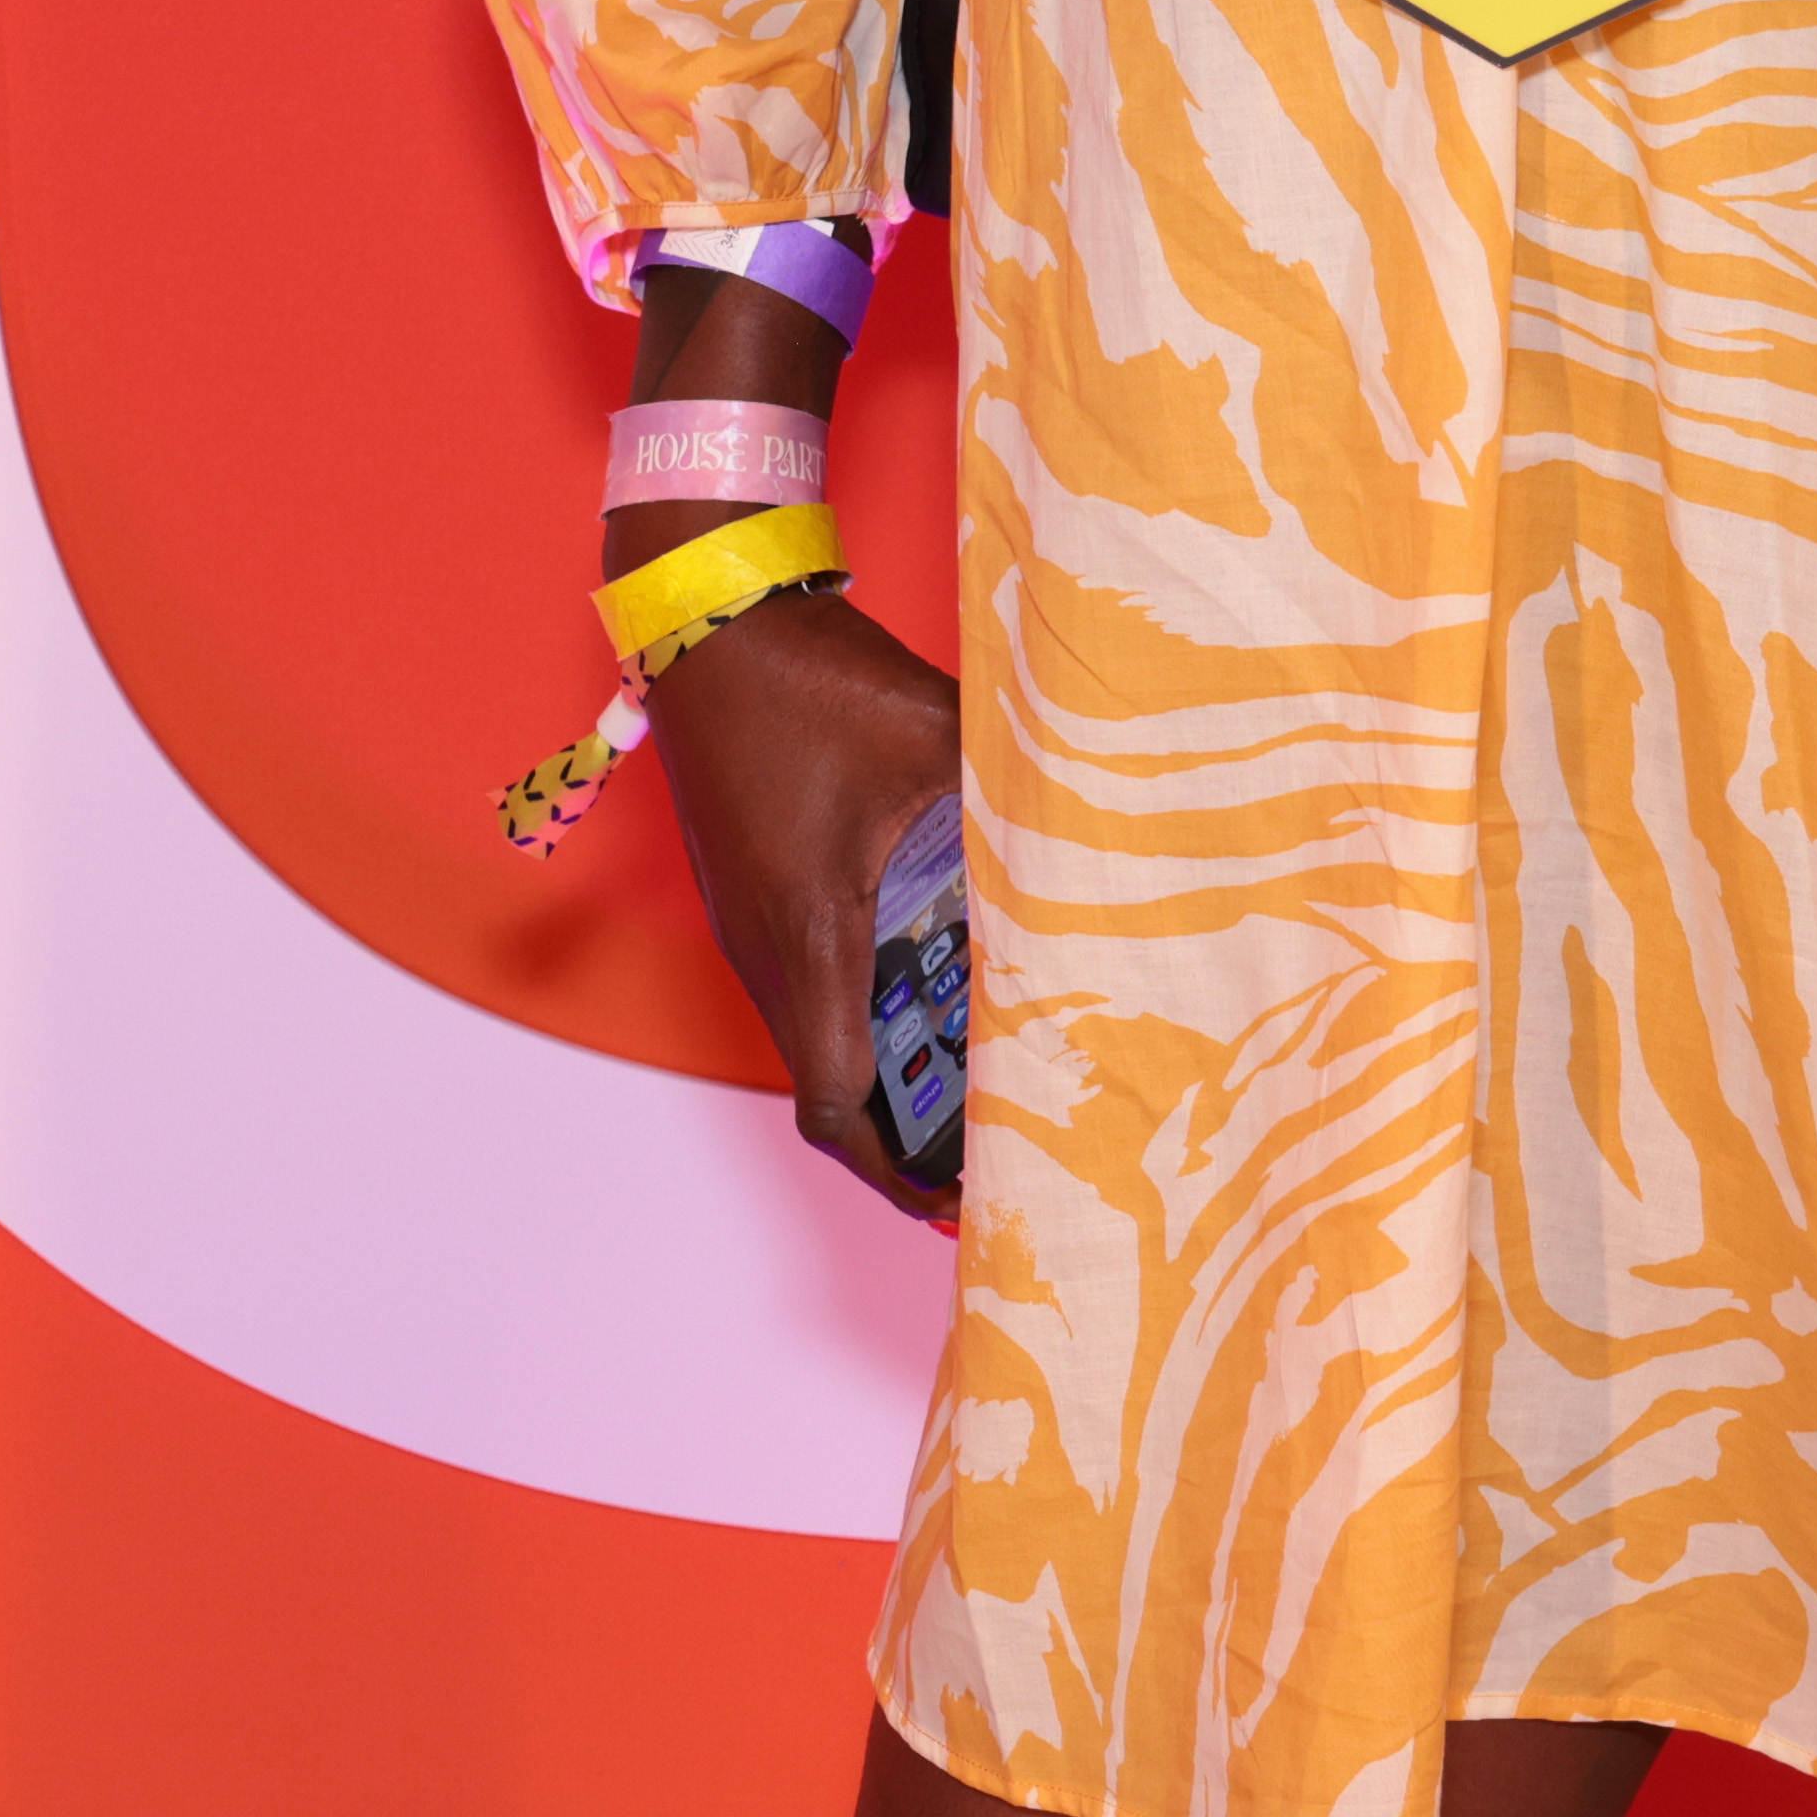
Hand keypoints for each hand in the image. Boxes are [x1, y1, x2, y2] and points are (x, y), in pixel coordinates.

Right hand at [644, 581, 966, 1219]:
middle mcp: (766, 951)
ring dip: (883, 1076)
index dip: (894, 1169)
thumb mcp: (934, 737)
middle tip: (992, 1145)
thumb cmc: (815, 683)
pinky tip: (929, 986)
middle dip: (904, 1138)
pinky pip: (803, 988)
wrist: (710, 622)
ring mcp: (748, 924)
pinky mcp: (751, 893)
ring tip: (975, 1080)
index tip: (962, 1194)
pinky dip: (860, 1016)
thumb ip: (1014, 796)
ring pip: (813, 1038)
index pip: (833, 1105)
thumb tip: (1106, 825)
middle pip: (826, 1090)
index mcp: (808, 936)